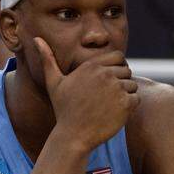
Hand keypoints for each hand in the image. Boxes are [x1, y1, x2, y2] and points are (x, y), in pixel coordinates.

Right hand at [34, 38, 138, 152]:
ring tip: (109, 105)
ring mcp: (116, 88)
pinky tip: (115, 112)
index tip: (111, 78)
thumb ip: (48, 59)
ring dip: (126, 94)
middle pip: (127, 70)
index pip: (119, 56)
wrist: (73, 135)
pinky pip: (136, 99)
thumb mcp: (53, 82)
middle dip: (121, 81)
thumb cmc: (64, 109)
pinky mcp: (125, 103)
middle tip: (108, 96)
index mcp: (91, 66)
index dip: (118, 66)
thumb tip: (36, 39)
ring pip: (132, 85)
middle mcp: (105, 74)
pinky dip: (130, 106)